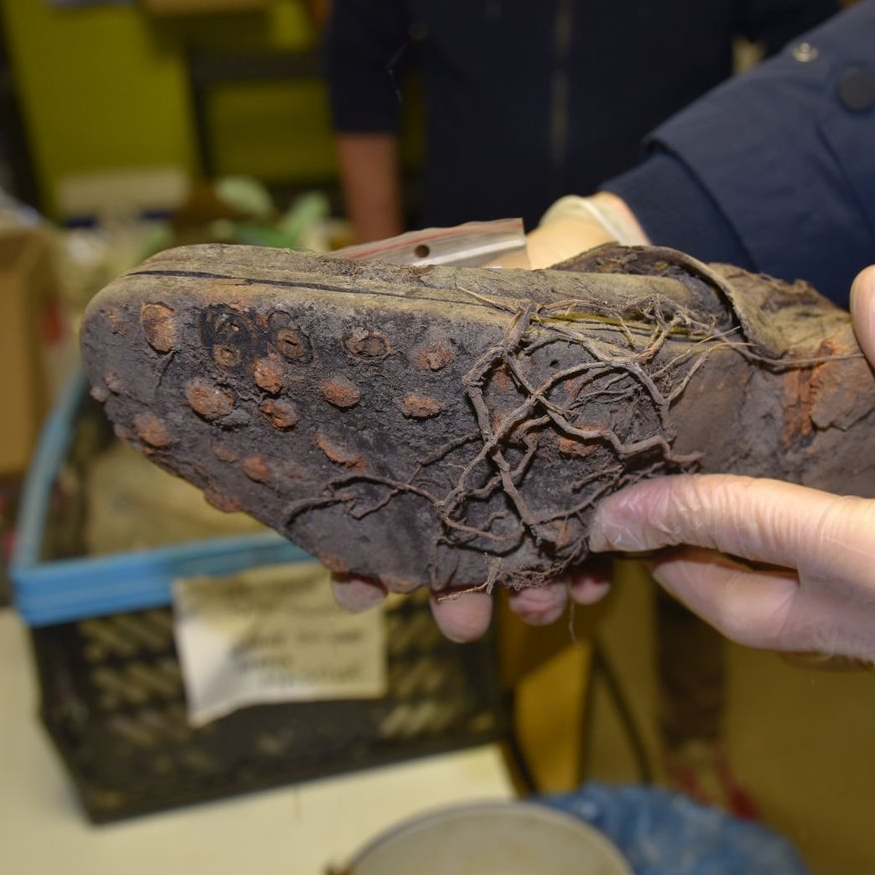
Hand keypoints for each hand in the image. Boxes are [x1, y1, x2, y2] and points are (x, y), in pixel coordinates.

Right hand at [330, 192, 645, 637]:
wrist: (573, 251)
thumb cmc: (483, 273)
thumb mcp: (417, 293)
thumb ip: (364, 326)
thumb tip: (279, 346)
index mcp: (420, 445)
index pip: (381, 519)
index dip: (363, 565)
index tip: (356, 594)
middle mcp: (473, 473)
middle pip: (456, 554)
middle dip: (455, 597)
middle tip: (461, 623)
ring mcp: (534, 480)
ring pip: (525, 556)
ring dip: (527, 592)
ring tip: (536, 609)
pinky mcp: (595, 477)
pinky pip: (594, 536)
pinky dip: (592, 566)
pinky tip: (592, 580)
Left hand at [586, 264, 874, 692]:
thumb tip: (869, 290)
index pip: (748, 529)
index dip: (669, 508)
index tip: (606, 504)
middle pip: (740, 614)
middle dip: (678, 573)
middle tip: (637, 525)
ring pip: (778, 637)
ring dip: (726, 595)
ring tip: (696, 539)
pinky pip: (824, 640)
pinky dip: (781, 605)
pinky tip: (786, 559)